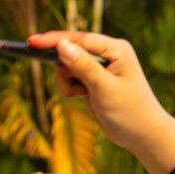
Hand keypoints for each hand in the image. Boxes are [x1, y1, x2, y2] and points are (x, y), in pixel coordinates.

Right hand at [28, 31, 174, 153]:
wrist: (143, 134)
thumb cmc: (130, 110)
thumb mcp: (104, 88)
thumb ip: (83, 66)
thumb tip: (62, 44)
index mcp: (116, 49)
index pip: (80, 38)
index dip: (55, 40)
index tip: (32, 43)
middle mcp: (108, 54)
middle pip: (70, 50)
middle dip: (63, 68)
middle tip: (72, 86)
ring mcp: (99, 67)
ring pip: (67, 65)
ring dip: (66, 80)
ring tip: (80, 94)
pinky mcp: (93, 80)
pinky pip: (70, 78)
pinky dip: (69, 87)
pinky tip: (81, 97)